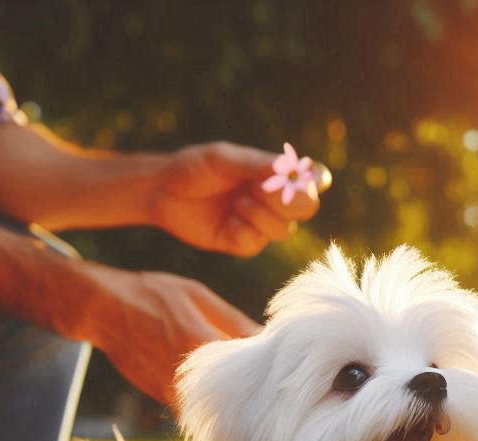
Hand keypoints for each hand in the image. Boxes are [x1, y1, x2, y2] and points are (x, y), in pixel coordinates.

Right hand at [82, 266, 258, 406]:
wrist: (102, 310)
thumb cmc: (153, 296)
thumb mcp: (199, 297)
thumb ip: (235, 321)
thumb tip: (268, 337)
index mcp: (203, 346)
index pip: (250, 369)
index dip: (269, 369)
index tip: (281, 366)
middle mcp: (188, 376)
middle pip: (237, 396)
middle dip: (255, 392)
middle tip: (270, 386)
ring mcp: (174, 393)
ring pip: (217, 408)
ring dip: (233, 403)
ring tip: (247, 391)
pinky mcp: (165, 401)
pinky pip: (197, 409)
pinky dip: (211, 404)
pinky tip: (219, 391)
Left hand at [147, 141, 323, 255]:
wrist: (162, 191)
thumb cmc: (193, 168)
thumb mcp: (224, 159)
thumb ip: (258, 165)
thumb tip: (293, 169)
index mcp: (276, 175)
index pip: (315, 180)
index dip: (314, 182)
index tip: (296, 178)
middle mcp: (274, 200)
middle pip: (308, 209)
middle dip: (286, 202)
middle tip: (258, 190)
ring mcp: (261, 224)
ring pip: (283, 231)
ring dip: (257, 215)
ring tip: (235, 203)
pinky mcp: (244, 244)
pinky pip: (256, 243)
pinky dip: (241, 231)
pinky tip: (226, 222)